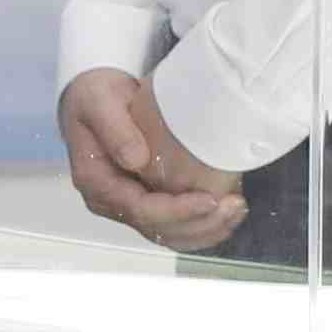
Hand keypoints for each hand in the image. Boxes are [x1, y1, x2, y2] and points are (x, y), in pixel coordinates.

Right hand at [56, 67, 248, 253]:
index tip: (210, 199)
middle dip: (201, 223)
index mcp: (97, 183)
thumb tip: (136, 160)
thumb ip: (114, 128)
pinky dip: (205, 226)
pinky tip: (228, 213)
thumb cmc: (96, 96)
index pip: (140, 210)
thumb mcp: (98, 101)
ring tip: (238, 208)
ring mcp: (130, 206)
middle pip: (159, 230)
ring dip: (208, 229)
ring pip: (171, 235)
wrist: (94, 97)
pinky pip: (177, 227)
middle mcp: (112, 203)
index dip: (178, 211)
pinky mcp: (149, 202)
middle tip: (235, 205)